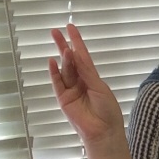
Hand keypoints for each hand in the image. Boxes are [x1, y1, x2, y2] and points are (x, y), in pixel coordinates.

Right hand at [48, 24, 124, 147]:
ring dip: (64, 59)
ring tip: (63, 48)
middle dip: (63, 45)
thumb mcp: (99, 87)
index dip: (77, 41)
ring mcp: (70, 90)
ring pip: (65, 70)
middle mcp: (80, 81)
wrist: (104, 131)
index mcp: (91, 77)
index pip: (83, 56)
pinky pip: (57, 83)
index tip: (70, 27)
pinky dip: (54, 72)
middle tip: (54, 31)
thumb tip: (76, 54)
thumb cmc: (107, 110)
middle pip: (70, 60)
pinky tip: (51, 61)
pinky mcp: (63, 99)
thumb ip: (87, 71)